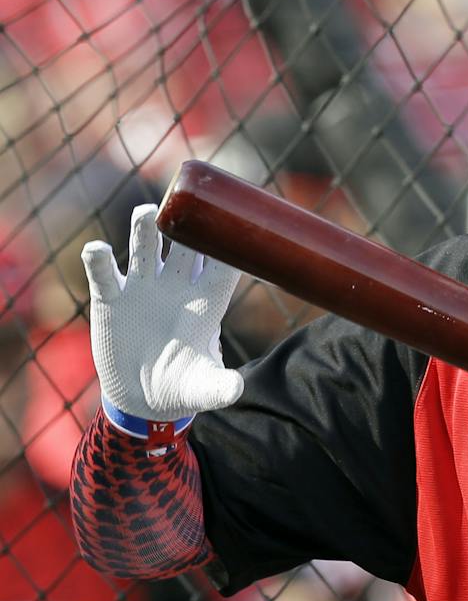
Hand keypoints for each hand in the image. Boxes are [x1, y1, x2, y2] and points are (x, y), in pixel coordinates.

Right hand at [82, 203, 243, 422]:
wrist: (144, 398)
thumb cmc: (183, 386)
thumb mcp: (203, 388)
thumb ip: (219, 387)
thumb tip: (236, 390)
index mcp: (208, 302)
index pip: (224, 266)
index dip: (230, 243)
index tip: (236, 218)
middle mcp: (177, 287)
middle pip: (185, 247)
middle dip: (185, 225)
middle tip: (185, 202)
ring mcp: (144, 288)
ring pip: (145, 249)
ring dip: (145, 229)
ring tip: (146, 212)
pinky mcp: (111, 300)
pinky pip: (104, 274)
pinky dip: (99, 260)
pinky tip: (97, 251)